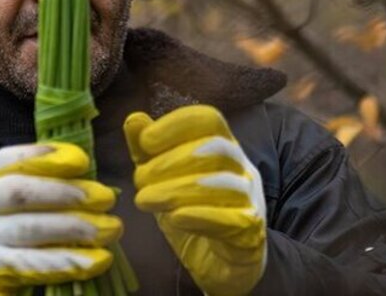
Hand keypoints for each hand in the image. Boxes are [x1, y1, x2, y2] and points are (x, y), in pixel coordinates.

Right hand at [0, 142, 121, 295]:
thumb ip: (20, 197)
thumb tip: (80, 184)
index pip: (8, 159)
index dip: (44, 155)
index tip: (81, 159)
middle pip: (20, 190)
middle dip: (66, 191)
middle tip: (104, 197)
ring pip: (29, 228)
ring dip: (74, 226)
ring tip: (109, 229)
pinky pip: (31, 264)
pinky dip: (66, 261)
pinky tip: (93, 261)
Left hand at [123, 105, 267, 295]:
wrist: (223, 265)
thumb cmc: (193, 214)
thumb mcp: (164, 181)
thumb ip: (148, 152)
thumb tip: (134, 119)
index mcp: (223, 147)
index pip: (209, 120)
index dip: (176, 125)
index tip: (144, 141)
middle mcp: (242, 168)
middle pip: (215, 148)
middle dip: (170, 161)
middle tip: (139, 180)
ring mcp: (252, 199)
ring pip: (224, 183)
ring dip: (178, 189)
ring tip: (145, 200)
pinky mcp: (252, 233)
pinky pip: (233, 219)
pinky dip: (200, 216)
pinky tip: (174, 218)